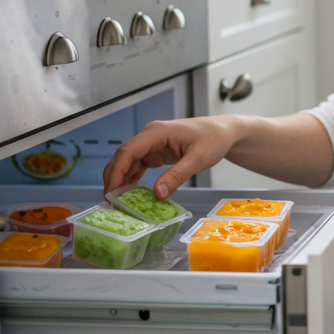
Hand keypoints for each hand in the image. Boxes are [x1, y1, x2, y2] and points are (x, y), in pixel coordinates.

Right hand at [102, 116, 238, 197]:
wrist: (224, 132)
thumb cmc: (214, 139)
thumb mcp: (198, 159)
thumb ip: (177, 176)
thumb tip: (157, 195)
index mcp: (156, 132)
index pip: (127, 151)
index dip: (116, 172)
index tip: (112, 192)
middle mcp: (149, 136)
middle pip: (122, 157)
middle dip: (113, 178)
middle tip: (110, 202)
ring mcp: (151, 144)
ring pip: (128, 162)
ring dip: (121, 180)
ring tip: (117, 201)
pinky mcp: (156, 151)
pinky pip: (138, 165)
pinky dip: (132, 178)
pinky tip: (130, 193)